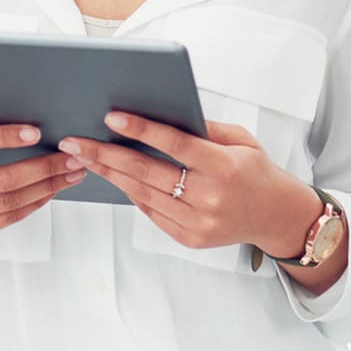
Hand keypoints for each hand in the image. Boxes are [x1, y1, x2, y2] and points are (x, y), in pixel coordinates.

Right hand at [0, 123, 86, 240]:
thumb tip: (27, 113)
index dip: (4, 136)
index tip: (36, 131)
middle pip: (0, 179)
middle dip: (42, 168)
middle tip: (70, 158)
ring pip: (9, 202)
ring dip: (46, 188)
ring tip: (70, 174)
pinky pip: (8, 219)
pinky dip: (34, 204)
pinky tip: (51, 190)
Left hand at [58, 111, 293, 251]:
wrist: (275, 216)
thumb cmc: (255, 170)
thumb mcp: (241, 139)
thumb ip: (203, 127)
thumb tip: (161, 112)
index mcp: (224, 167)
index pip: (175, 145)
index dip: (141, 130)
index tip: (111, 117)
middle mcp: (209, 197)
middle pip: (147, 172)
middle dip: (106, 155)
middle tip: (76, 141)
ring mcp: (198, 222)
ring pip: (142, 194)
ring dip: (109, 174)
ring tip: (84, 157)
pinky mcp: (189, 238)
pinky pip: (150, 212)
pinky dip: (129, 192)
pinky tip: (112, 176)